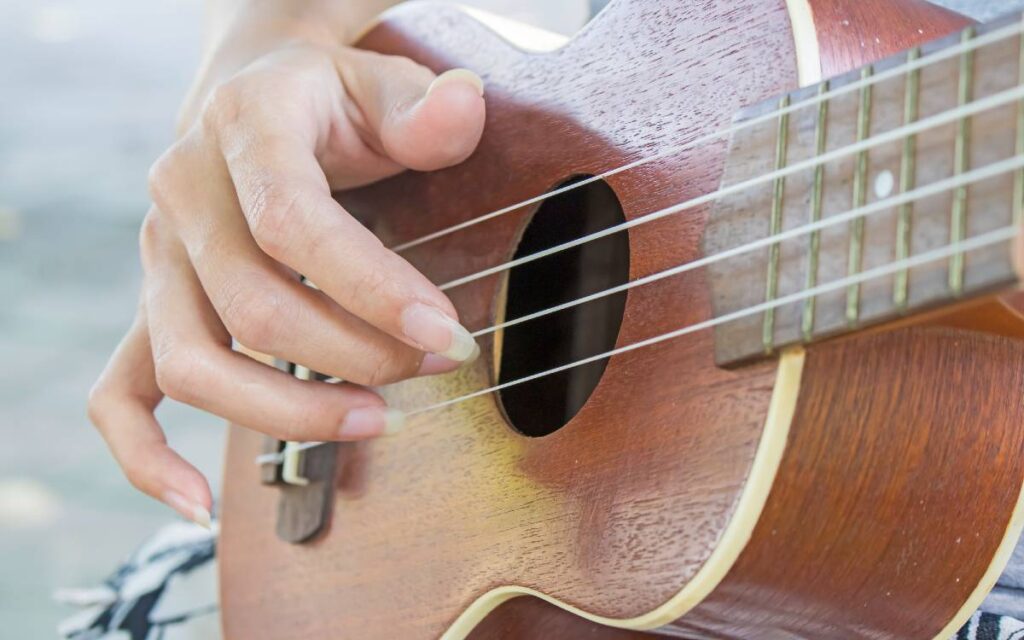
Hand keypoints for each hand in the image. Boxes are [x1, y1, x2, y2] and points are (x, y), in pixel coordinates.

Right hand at [87, 35, 486, 525]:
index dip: (372, 291)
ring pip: (194, 362)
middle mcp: (184, 194)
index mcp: (243, 128)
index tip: (445, 336)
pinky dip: (146, 456)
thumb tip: (463, 107)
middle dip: (357, 355)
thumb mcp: (382, 84)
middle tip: (434, 365)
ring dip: (287, 411)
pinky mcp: (153, 307)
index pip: (293, 224)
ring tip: (374, 420)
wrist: (252, 98)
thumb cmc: (328, 103)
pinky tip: (198, 501)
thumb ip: (422, 105)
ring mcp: (159, 258)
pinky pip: (121, 392)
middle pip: (254, 306)